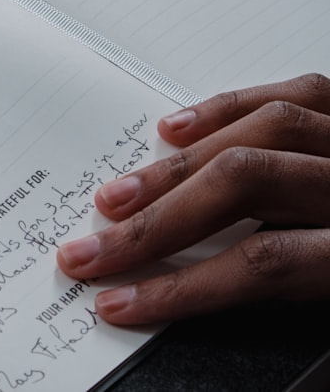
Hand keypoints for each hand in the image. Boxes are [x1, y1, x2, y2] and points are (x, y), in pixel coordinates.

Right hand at [56, 73, 329, 324]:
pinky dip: (227, 108)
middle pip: (246, 183)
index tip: (121, 302)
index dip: (183, 285)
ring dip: (176, 166)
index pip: (266, 263)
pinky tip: (177, 129)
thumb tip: (205, 294)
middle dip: (156, 220)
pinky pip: (296, 93)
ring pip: (262, 130)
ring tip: (118, 197)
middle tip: (94, 249)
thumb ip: (300, 291)